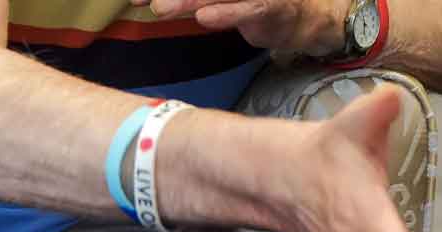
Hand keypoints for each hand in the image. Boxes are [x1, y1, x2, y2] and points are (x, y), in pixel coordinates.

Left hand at [139, 0, 345, 54]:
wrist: (305, 17)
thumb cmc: (256, 5)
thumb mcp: (220, 0)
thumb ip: (190, 1)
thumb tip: (151, 3)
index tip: (137, 0)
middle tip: (141, 0)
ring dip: (187, 1)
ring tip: (161, 9)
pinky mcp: (271, 6)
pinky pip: (247, 9)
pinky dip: (225, 13)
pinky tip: (205, 19)